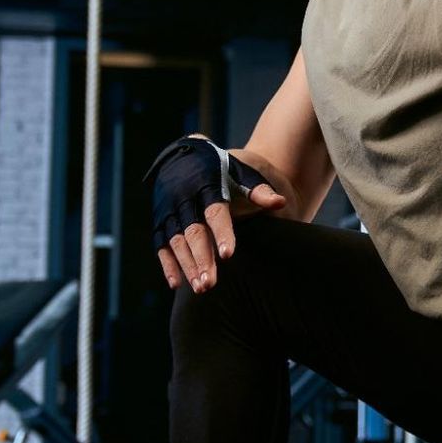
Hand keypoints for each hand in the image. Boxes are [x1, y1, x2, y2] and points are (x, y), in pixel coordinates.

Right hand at [143, 135, 288, 291]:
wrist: (184, 154)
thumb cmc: (222, 169)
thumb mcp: (240, 173)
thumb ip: (259, 190)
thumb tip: (281, 203)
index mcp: (207, 184)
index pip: (215, 211)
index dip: (222, 232)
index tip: (229, 254)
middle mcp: (184, 197)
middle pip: (193, 232)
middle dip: (201, 258)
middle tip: (210, 284)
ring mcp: (169, 209)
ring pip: (176, 241)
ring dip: (186, 265)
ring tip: (201, 288)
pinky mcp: (160, 219)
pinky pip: (161, 244)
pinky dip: (167, 264)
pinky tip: (176, 284)